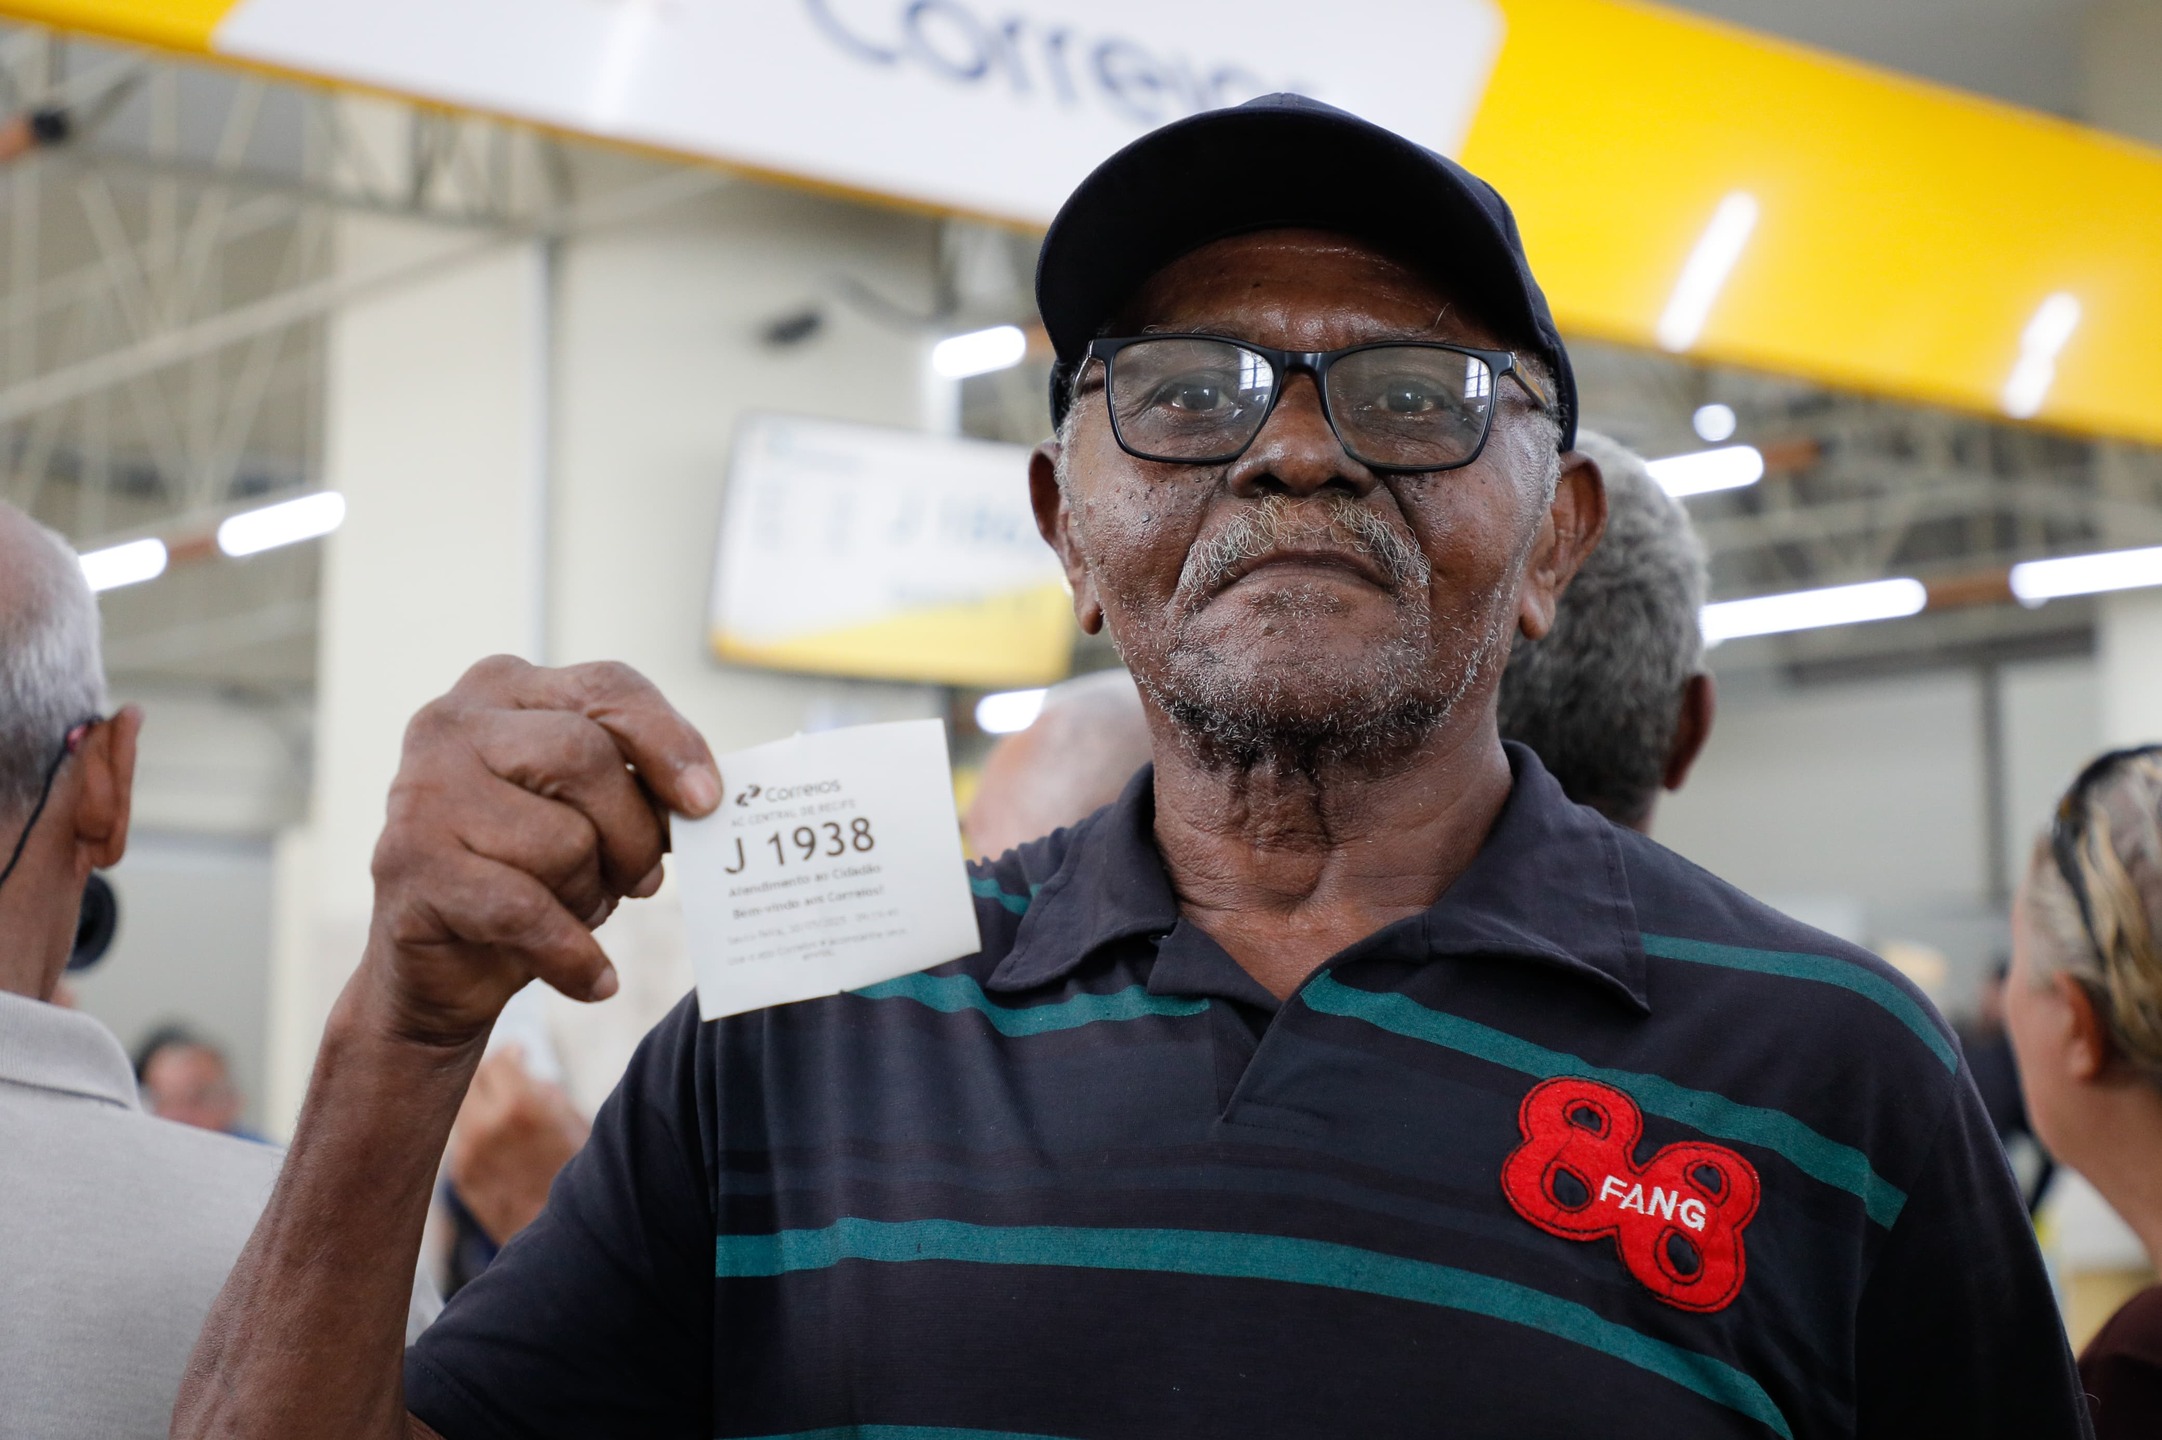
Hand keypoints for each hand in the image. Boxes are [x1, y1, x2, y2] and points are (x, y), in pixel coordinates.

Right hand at [364, 657, 719, 1049]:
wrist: (442, 968)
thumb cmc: (529, 871)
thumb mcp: (591, 812)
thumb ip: (638, 785)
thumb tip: (705, 798)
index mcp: (505, 688)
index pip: (609, 688)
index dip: (670, 742)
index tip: (708, 802)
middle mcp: (453, 725)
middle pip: (587, 758)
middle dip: (633, 832)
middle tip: (643, 879)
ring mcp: (422, 791)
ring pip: (562, 839)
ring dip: (591, 894)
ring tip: (574, 909)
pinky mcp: (410, 865)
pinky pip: (527, 909)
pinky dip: (574, 955)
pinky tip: (594, 978)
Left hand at [448, 1047, 589, 1244]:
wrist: (565, 1241)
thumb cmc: (581, 1177)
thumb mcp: (577, 1124)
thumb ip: (549, 1093)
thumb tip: (531, 1075)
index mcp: (520, 1106)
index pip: (499, 1059)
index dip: (512, 1053)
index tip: (521, 1052)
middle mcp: (486, 1126)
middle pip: (474, 1078)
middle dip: (492, 1073)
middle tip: (508, 1073)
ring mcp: (467, 1153)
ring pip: (462, 1107)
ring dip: (480, 1100)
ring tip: (501, 1105)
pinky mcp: (461, 1176)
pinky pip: (460, 1137)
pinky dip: (475, 1128)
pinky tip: (497, 1136)